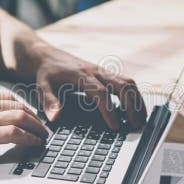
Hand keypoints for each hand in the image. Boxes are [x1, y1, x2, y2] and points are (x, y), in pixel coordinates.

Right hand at [0, 88, 48, 160]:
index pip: (5, 97)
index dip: (21, 105)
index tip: (28, 114)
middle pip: (18, 105)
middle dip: (34, 117)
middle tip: (42, 126)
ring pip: (21, 117)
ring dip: (37, 127)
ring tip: (43, 136)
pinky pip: (15, 133)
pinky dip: (29, 137)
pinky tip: (35, 143)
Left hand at [32, 47, 146, 130]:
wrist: (47, 56)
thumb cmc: (46, 73)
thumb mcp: (42, 87)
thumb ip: (49, 102)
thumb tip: (54, 117)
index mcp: (81, 76)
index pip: (101, 93)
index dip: (110, 110)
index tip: (115, 127)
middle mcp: (96, 71)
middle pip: (122, 85)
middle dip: (132, 106)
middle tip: (136, 126)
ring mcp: (103, 71)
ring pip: (128, 82)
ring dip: (137, 100)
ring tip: (141, 120)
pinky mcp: (106, 74)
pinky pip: (126, 82)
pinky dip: (134, 96)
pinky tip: (136, 110)